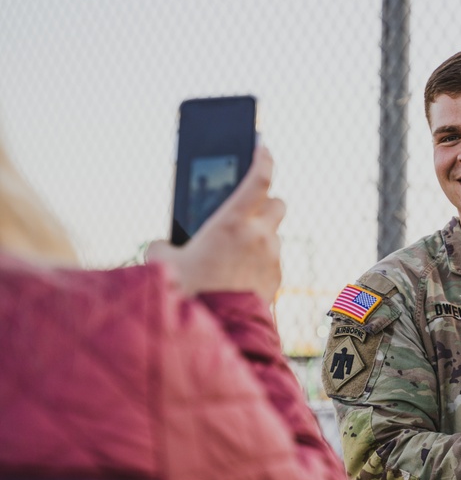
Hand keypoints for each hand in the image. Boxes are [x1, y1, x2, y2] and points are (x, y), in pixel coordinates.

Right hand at [147, 146, 285, 301]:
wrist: (216, 332)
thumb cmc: (189, 294)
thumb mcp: (165, 263)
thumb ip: (164, 246)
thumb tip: (164, 246)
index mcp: (232, 223)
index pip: (259, 179)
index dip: (263, 159)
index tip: (263, 147)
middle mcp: (260, 237)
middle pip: (278, 203)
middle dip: (266, 201)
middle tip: (249, 207)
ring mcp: (273, 259)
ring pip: (275, 234)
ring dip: (262, 234)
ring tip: (238, 247)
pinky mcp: (277, 280)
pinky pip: (274, 260)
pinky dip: (262, 259)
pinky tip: (241, 272)